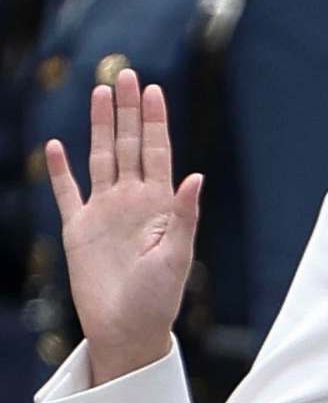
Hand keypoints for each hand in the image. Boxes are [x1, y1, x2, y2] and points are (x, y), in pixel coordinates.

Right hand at [45, 69, 202, 384]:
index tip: (153, 89)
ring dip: (98, 126)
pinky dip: (59, 171)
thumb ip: (186, 215)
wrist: (127, 329)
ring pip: (100, 158)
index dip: (155, 120)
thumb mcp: (178, 255)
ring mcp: (104, 212)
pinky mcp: (77, 229)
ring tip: (99, 93)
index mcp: (160, 203)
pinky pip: (66, 193)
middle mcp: (132, 200)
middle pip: (128, 144)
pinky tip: (56, 146)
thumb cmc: (159, 297)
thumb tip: (196, 176)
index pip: (157, 150)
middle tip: (124, 73)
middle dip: (127, 110)